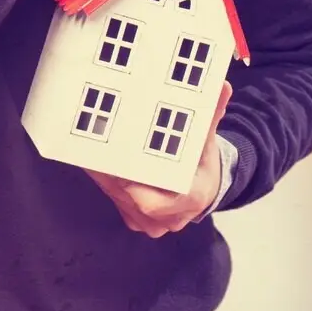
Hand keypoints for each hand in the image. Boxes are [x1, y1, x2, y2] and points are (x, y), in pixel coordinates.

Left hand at [86, 81, 232, 238]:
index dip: (130, 184)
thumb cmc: (203, 164)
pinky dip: (107, 182)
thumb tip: (222, 86)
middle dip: (111, 173)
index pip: (153, 202)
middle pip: (130, 198)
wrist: (203, 191)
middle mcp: (169, 218)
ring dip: (104, 175)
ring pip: (119, 199)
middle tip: (93, 145)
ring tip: (89, 148)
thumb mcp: (208, 141)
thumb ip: (211, 116)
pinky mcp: (136, 221)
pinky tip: (96, 161)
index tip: (114, 161)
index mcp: (190, 199)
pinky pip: (117, 202)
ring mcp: (151, 224)